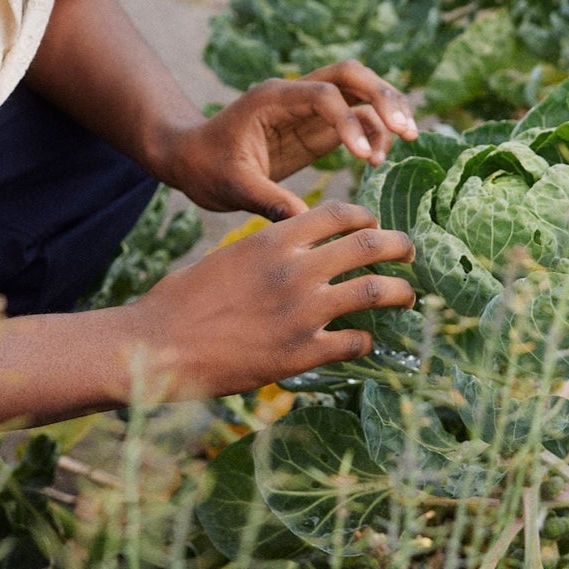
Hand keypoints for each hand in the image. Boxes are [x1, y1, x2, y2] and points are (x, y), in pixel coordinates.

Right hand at [124, 201, 415, 398]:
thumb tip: (297, 253)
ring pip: (374, 291)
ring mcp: (303, 312)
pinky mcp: (302, 354)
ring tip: (407, 295)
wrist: (158, 345)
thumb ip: (268, 252)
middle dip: (398, 246)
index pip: (338, 214)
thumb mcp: (229, 257)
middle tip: (409, 253)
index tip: (375, 226)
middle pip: (369, 246)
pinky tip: (363, 341)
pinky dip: (366, 340)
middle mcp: (296, 270)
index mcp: (274, 240)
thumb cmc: (183, 301)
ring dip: (399, 292)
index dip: (365, 218)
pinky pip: (354, 342)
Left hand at [160, 59, 418, 219]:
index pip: (323, 95)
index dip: (348, 121)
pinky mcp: (315, 127)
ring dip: (386, 110)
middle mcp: (294, 95)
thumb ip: (268, 201)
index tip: (361, 156)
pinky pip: (355, 118)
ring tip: (407, 139)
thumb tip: (305, 226)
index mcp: (272, 99)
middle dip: (383, 96)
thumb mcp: (233, 187)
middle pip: (351, 75)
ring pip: (359, 92)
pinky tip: (379, 158)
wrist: (190, 159)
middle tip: (407, 130)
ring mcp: (308, 109)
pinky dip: (373, 132)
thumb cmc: (205, 168)